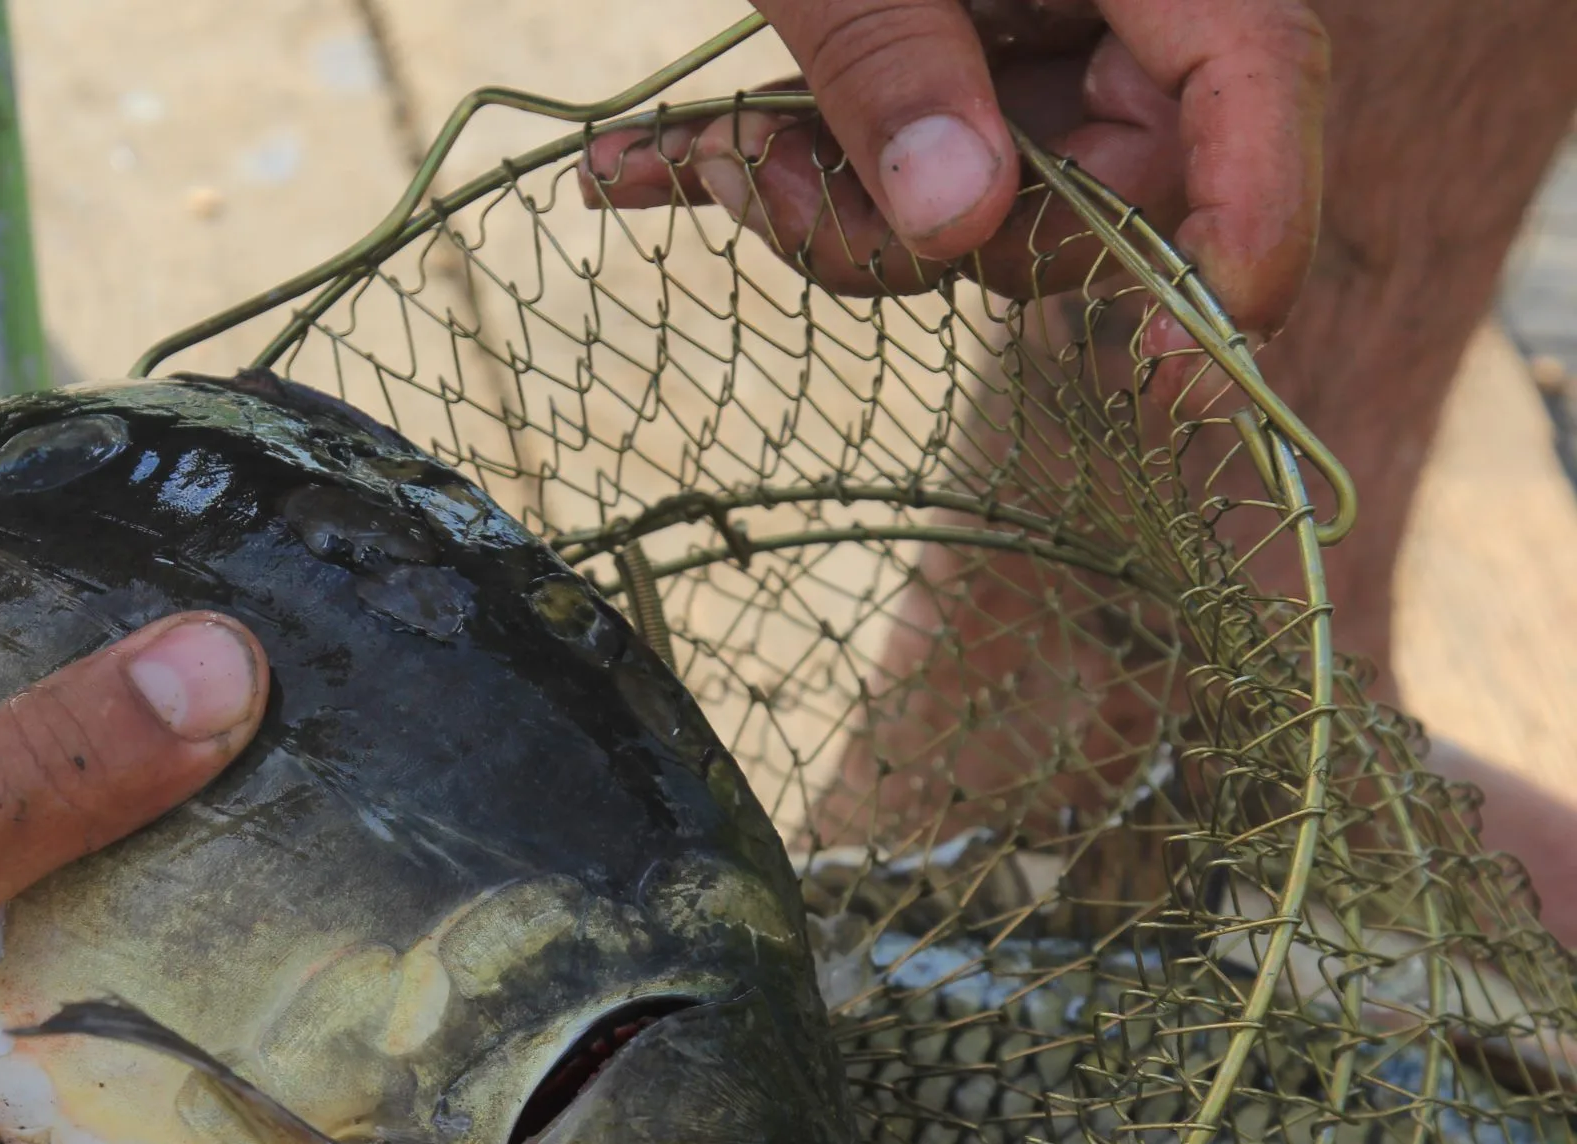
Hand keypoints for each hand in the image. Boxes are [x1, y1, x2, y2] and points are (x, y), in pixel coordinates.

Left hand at [589, 1, 1326, 342]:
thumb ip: (887, 56)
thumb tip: (955, 220)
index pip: (1250, 82)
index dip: (1243, 228)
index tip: (1171, 369)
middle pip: (1098, 190)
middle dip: (931, 236)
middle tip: (763, 189)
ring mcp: (1026, 32)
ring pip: (979, 206)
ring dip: (827, 213)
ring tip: (698, 152)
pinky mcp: (939, 57)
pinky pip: (892, 160)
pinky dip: (769, 168)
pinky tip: (633, 170)